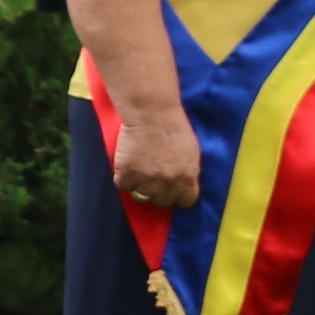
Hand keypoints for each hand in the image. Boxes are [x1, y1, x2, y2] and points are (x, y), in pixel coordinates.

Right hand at [108, 100, 201, 214]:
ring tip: (139, 168)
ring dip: (140, 185)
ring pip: (141, 196)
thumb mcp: (192, 152)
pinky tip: (127, 164)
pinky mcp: (126, 175)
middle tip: (153, 177)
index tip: (173, 189)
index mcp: (187, 178)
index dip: (178, 195)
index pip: (186, 201)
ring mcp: (146, 181)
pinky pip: (123, 185)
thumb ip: (188, 172)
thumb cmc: (174, 126)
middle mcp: (168, 184)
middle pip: (161, 201)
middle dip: (158, 192)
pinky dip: (123, 177)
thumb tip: (183, 185)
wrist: (151, 113)